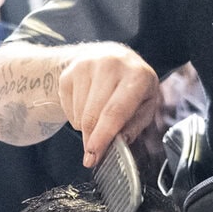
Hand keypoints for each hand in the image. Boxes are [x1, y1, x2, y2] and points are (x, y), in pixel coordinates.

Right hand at [59, 45, 160, 168]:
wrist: (110, 56)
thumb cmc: (131, 85)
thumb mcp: (144, 104)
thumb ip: (133, 126)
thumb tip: (116, 145)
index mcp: (137, 75)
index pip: (115, 112)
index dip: (103, 136)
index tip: (93, 155)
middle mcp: (111, 65)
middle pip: (92, 115)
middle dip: (91, 140)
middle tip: (92, 154)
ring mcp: (87, 65)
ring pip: (79, 113)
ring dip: (85, 127)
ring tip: (98, 118)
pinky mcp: (70, 70)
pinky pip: (68, 106)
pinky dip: (76, 116)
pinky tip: (87, 106)